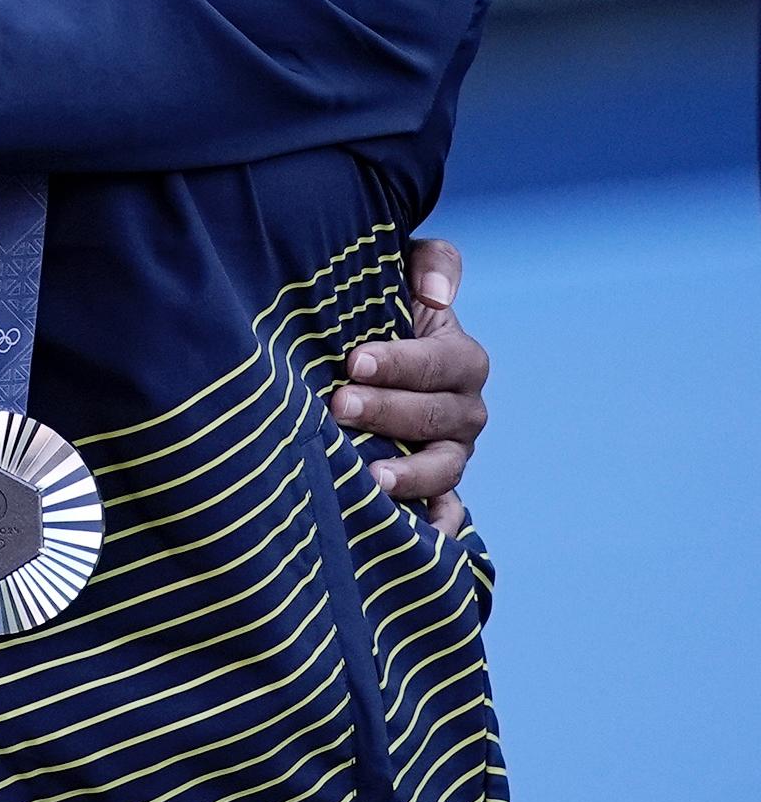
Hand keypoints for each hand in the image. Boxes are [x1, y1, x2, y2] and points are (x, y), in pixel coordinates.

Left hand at [329, 235, 488, 535]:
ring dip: (410, 474)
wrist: (355, 350)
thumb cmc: (374, 305)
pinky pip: (445, 511)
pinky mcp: (433, 486)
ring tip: (371, 478)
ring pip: (444, 467)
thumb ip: (430, 263)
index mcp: (459, 358)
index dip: (401, 362)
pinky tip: (414, 537)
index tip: (353, 360)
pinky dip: (437, 526)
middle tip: (339, 405)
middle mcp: (463, 409)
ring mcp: (450, 451)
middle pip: (437, 416)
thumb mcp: (400, 269)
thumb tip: (436, 293)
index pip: (441, 362)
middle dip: (388, 412)